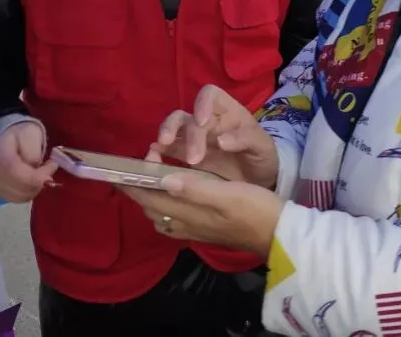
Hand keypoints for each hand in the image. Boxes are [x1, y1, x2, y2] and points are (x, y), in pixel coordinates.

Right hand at [0, 121, 56, 202]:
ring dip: (37, 187)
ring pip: (20, 196)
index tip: (53, 166)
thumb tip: (36, 169)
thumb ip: (33, 152)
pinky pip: (18, 199)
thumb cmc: (21, 135)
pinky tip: (35, 180)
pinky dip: (30, 192)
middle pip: (18, 187)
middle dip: (40, 181)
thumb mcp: (31, 134)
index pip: (14, 172)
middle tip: (51, 167)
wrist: (5, 139)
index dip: (35, 176)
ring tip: (42, 172)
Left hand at [123, 174, 284, 256]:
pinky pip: (174, 219)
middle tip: (136, 165)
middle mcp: (186, 224)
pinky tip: (172, 196)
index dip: (133, 182)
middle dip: (138, 188)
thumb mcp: (229, 193)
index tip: (120, 166)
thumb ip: (195, 187)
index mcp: (189, 212)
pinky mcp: (205, 230)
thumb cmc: (256, 209)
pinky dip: (165, 206)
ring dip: (150, 197)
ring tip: (149, 177)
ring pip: (161, 214)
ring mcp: (195, 230)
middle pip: (151, 207)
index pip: (150, 198)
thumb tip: (162, 179)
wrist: (279, 234)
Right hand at [147, 84, 277, 189]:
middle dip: (187, 135)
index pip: (210, 95)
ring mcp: (193, 138)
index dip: (202, 104)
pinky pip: (167, 150)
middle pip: (188, 117)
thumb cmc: (262, 156)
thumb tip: (221, 141)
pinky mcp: (184, 155)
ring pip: (172, 128)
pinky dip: (158, 152)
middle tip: (194, 159)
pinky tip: (153, 159)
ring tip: (159, 150)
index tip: (202, 122)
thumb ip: (245, 139)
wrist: (259, 179)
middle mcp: (207, 121)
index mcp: (227, 112)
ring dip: (166, 136)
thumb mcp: (262, 146)